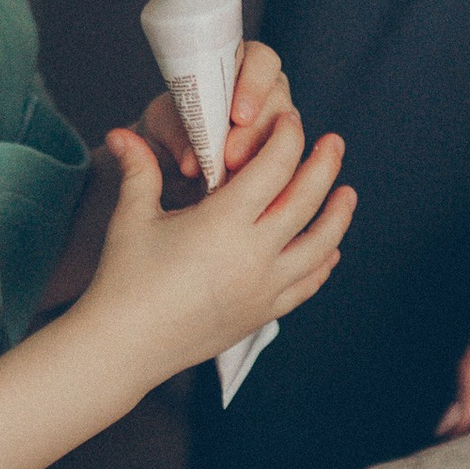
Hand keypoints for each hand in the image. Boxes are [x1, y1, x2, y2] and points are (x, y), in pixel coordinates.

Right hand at [85, 94, 352, 377]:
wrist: (124, 348)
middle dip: (325, 166)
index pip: (273, 167)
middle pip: (306, 201)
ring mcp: (263, 288)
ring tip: (348, 194)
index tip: (290, 120)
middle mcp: (252, 255)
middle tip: (336, 142)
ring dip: (338, 216)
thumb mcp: (131, 218)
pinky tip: (329, 250)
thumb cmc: (123, 279)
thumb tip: (121, 132)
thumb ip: (139, 169)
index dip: (287, 137)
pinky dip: (322, 263)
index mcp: (223, 222)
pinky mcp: (261, 313)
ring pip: (319, 246)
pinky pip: (306, 284)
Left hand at [135, 38, 291, 197]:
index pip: (261, 61)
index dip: (255, 85)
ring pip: (286, 135)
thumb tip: (191, 162)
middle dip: (256, 130)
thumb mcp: (162, 128)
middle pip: (279, 100)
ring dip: (260, 157)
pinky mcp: (278, 158)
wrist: (168, 163)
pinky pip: (283, 166)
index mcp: (239, 65)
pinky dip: (262, 178)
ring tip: (230, 176)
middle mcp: (266, 92)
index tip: (237, 116)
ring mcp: (276, 125)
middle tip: (231, 156)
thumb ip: (177, 137)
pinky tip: (238, 190)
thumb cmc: (169, 131)